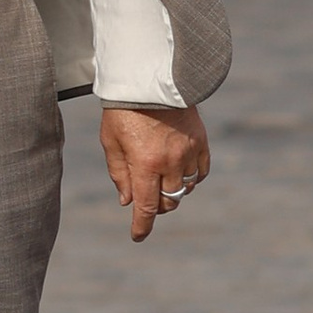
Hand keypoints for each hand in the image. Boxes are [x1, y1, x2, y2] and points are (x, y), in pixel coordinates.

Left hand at [98, 101, 211, 244]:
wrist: (149, 77)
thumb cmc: (123, 109)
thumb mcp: (110, 141)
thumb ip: (119, 173)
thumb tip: (127, 202)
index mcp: (144, 164)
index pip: (146, 207)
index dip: (142, 226)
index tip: (137, 236)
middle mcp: (170, 162)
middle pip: (169, 201)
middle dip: (157, 207)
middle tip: (146, 200)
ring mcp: (188, 152)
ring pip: (186, 188)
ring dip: (174, 192)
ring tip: (161, 183)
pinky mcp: (200, 141)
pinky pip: (201, 172)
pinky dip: (192, 178)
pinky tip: (181, 174)